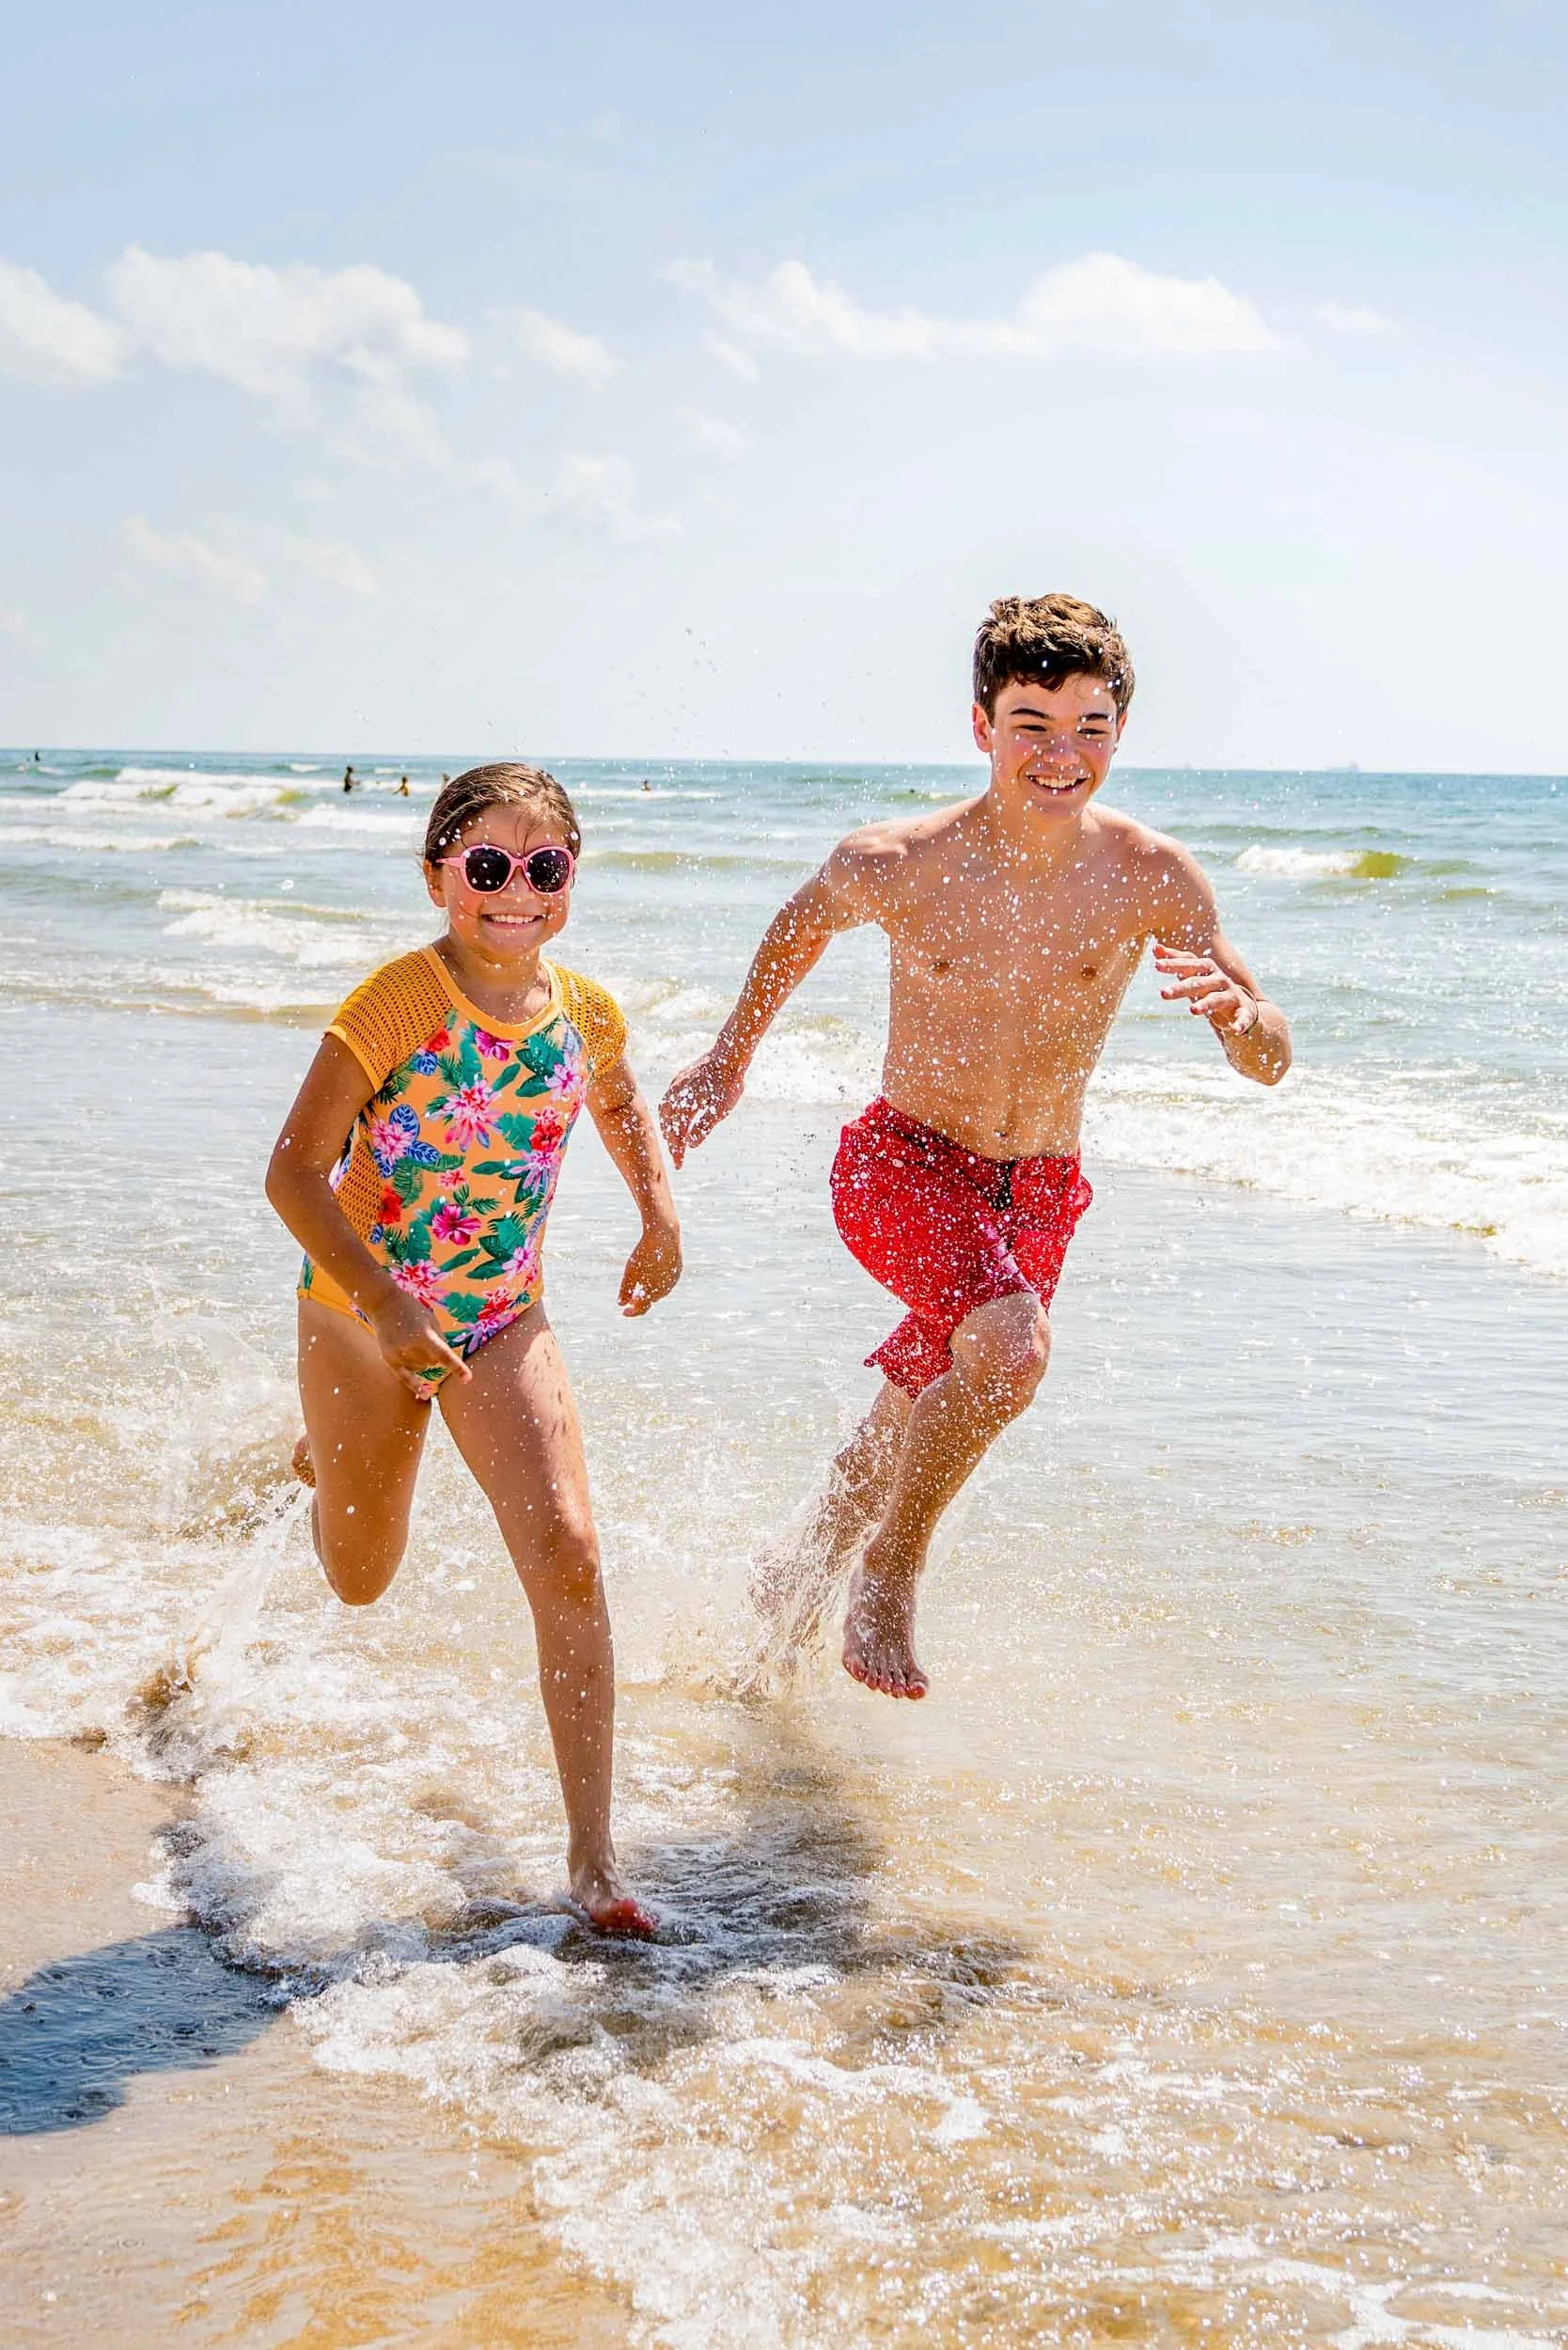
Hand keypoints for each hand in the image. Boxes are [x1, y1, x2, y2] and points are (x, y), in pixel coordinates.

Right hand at [367, 1286, 472, 1396]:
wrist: (383, 1304)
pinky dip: (415, 1385)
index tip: (467, 1378)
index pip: (444, 1355)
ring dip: (422, 1359)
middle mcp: (410, 1348)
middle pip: (433, 1362)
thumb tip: (445, 1361)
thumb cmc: (412, 1309)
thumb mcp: (431, 1320)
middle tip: (421, 1335)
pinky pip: (405, 1378)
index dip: (457, 1367)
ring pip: (422, 1368)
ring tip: (410, 1340)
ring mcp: (398, 1355)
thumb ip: (439, 1341)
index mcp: (424, 1335)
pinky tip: (425, 1396)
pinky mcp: (389, 1359)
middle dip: (434, 1353)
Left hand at [619, 1217, 681, 1315]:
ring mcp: (673, 1280)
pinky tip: (652, 1275)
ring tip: (641, 1288)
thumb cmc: (644, 1253)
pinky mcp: (678, 1271)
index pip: (641, 1308)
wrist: (664, 1234)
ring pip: (660, 1291)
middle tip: (631, 1300)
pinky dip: (658, 1282)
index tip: (624, 1312)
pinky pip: (667, 1282)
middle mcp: (665, 1289)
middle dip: (641, 1301)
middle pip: (651, 1300)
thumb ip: (626, 1289)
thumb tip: (621, 1304)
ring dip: (650, 1292)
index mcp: (652, 1291)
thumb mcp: (631, 1271)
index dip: (632, 1312)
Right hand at [658, 1050, 745, 1165]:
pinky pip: (668, 1099)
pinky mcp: (679, 1078)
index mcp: (685, 1102)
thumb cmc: (728, 1082)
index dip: (677, 1149)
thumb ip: (704, 1126)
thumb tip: (691, 1144)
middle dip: (671, 1141)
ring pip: (664, 1110)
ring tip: (673, 1140)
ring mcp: (676, 1084)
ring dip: (667, 1127)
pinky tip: (675, 1118)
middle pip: (667, 1123)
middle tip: (677, 1156)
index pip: (677, 1132)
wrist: (729, 1054)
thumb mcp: (721, 1109)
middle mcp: (676, 1092)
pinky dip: (668, 1113)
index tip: (679, 1164)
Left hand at [1153, 943, 1259, 1034]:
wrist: (1242, 1005)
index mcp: (1207, 969)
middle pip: (1199, 982)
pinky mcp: (1244, 1012)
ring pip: (1217, 999)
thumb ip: (1177, 963)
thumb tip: (1155, 948)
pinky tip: (1236, 1030)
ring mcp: (1232, 995)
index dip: (1174, 963)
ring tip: (1192, 1010)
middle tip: (1163, 993)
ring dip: (1205, 1004)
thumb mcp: (1194, 976)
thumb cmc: (1211, 989)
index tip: (1156, 964)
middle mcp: (1220, 980)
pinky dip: (1240, 1023)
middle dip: (1181, 987)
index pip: (1190, 963)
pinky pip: (1243, 1017)